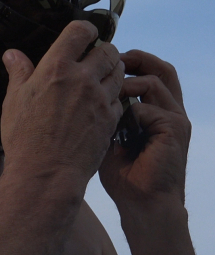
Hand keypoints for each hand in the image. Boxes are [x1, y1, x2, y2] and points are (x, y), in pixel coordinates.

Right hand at [1, 20, 124, 182]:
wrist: (46, 174)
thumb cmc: (25, 136)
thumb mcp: (14, 100)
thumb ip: (18, 72)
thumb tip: (12, 54)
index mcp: (57, 67)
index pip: (80, 31)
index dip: (85, 28)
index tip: (84, 34)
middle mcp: (83, 78)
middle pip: (108, 50)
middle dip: (103, 49)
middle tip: (94, 57)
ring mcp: (100, 99)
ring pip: (119, 72)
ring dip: (113, 70)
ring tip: (101, 77)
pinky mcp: (111, 119)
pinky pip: (121, 98)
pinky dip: (115, 95)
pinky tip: (103, 102)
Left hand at [99, 49, 191, 207]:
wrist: (140, 202)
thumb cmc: (121, 170)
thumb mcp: (109, 130)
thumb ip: (106, 106)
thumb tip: (85, 83)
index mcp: (158, 108)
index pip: (151, 72)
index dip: (131, 61)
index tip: (105, 60)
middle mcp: (170, 109)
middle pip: (161, 68)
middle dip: (135, 58)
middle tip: (111, 59)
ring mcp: (176, 117)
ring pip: (152, 81)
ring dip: (125, 84)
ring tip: (107, 96)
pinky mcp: (175, 128)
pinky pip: (146, 107)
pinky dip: (127, 113)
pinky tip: (116, 128)